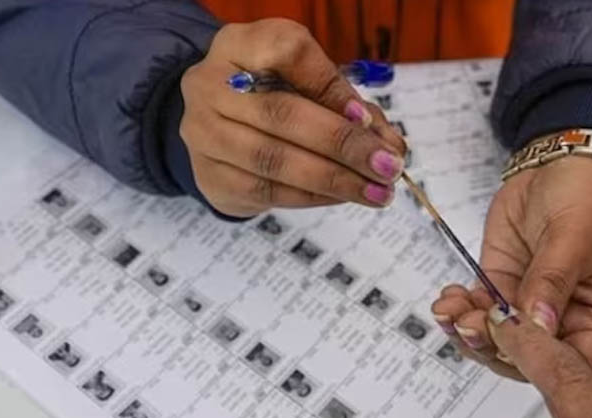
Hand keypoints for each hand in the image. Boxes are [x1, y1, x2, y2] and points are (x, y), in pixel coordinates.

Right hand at [180, 20, 406, 215]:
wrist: (218, 127)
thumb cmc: (272, 95)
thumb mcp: (303, 79)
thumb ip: (343, 100)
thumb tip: (386, 142)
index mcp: (238, 45)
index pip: (288, 52)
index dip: (331, 86)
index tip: (367, 118)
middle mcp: (209, 85)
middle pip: (282, 114)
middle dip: (343, 144)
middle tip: (388, 166)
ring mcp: (203, 134)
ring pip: (275, 161)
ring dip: (335, 180)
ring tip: (376, 192)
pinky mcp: (210, 177)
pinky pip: (269, 192)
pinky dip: (314, 197)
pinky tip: (344, 196)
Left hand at [431, 154, 591, 379]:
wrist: (556, 164)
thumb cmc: (585, 198)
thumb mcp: (572, 238)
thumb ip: (552, 283)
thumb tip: (537, 324)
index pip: (573, 367)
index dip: (541, 365)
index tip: (511, 343)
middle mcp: (565, 325)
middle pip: (526, 362)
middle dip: (492, 347)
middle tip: (469, 324)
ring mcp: (529, 311)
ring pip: (494, 343)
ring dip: (467, 331)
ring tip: (451, 309)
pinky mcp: (501, 292)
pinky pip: (477, 316)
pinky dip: (458, 312)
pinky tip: (448, 298)